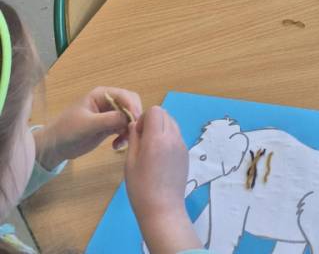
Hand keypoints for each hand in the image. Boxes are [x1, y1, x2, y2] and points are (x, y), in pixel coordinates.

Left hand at [35, 86, 141, 169]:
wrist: (55, 147)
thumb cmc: (68, 130)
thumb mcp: (87, 125)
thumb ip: (108, 120)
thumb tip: (128, 118)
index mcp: (102, 95)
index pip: (124, 95)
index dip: (132, 106)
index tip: (135, 121)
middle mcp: (108, 102)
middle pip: (130, 105)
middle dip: (133, 117)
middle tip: (132, 132)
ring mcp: (109, 115)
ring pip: (128, 117)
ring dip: (129, 129)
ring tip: (122, 142)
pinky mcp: (109, 127)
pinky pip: (123, 128)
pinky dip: (124, 136)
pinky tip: (117, 146)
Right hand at [125, 107, 198, 253]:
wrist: (163, 209)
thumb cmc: (141, 188)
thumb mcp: (130, 162)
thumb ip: (134, 139)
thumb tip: (135, 124)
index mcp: (157, 138)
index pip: (155, 110)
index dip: (144, 118)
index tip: (138, 134)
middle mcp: (173, 137)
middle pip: (165, 114)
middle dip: (153, 122)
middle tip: (143, 141)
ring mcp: (182, 145)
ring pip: (172, 123)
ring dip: (161, 129)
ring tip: (152, 150)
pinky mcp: (186, 153)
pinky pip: (177, 136)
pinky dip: (168, 138)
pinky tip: (161, 158)